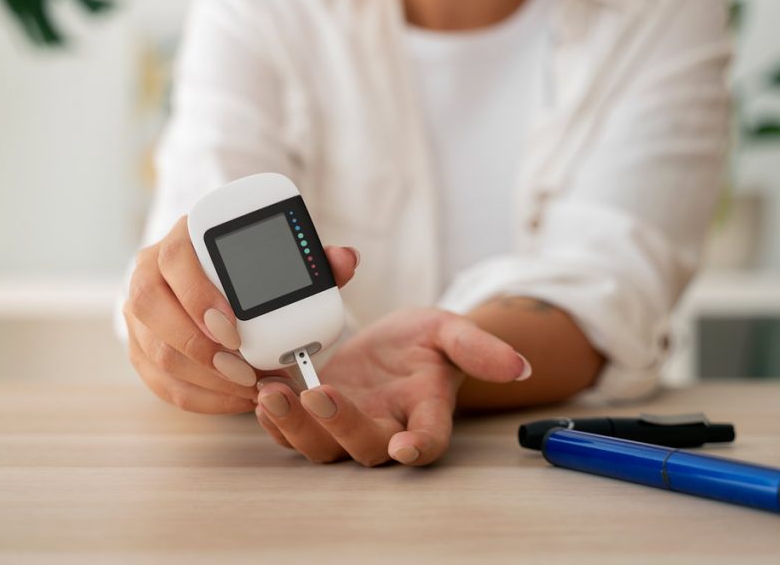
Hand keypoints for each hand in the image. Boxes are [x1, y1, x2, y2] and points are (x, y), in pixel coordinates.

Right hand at [124, 215, 359, 413]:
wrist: (213, 280)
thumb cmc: (249, 269)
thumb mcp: (280, 257)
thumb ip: (313, 260)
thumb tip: (345, 260)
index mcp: (182, 239)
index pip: (175, 259)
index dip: (199, 295)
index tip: (233, 328)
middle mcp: (149, 272)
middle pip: (152, 308)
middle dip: (200, 347)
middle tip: (246, 371)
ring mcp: (138, 314)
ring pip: (156, 351)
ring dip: (204, 377)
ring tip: (249, 388)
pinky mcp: (140, 349)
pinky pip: (160, 382)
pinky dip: (201, 397)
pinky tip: (236, 400)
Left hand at [254, 308, 531, 465]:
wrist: (395, 345)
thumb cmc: (427, 343)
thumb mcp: (452, 332)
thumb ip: (479, 348)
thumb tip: (519, 364)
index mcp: (426, 411)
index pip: (429, 439)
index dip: (419, 445)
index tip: (407, 446)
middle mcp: (387, 428)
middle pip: (365, 447)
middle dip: (340, 425)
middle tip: (319, 393)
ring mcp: (348, 425)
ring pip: (321, 447)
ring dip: (295, 425)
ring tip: (273, 392)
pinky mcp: (316, 416)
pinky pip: (291, 432)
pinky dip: (274, 419)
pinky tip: (261, 391)